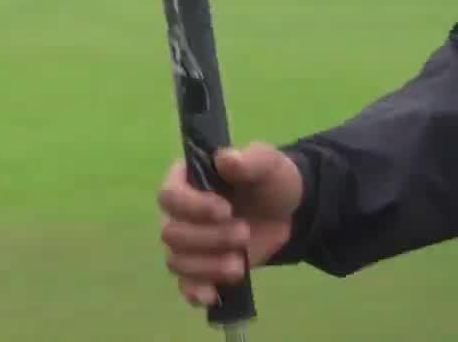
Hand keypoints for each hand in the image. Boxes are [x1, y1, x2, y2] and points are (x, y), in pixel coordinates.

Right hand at [157, 143, 304, 306]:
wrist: (288, 212)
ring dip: (207, 266)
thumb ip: (249, 160)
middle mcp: (178, 213)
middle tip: (244, 233)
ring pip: (177, 261)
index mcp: (186, 181)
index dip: (193, 206)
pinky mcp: (202, 268)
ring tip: (238, 265)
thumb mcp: (268, 164)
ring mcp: (189, 243)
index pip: (170, 196)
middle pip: (172, 233)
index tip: (226, 210)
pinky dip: (195, 292)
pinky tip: (212, 296)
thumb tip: (225, 160)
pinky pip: (186, 284)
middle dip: (209, 238)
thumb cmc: (269, 182)